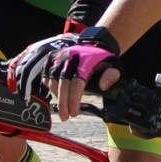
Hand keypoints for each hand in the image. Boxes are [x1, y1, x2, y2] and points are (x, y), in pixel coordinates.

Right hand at [7, 26, 121, 121]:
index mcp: (85, 61)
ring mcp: (59, 57)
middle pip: (63, 83)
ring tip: (63, 107)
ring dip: (57, 96)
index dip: (74, 99)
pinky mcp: (52, 58)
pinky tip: (56, 94)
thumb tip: (103, 86)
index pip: (77, 83)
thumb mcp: (114, 67)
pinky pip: (46, 74)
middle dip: (63, 102)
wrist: (95, 44)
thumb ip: (111, 76)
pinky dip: (49, 86)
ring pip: (53, 80)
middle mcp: (70, 58)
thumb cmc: (104, 60)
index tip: (74, 113)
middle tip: (65, 117)